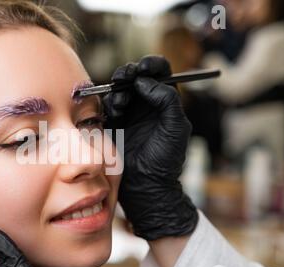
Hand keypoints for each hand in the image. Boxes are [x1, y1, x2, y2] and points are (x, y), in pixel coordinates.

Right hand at [103, 55, 197, 240]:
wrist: (146, 185)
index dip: (152, 65)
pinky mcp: (113, 124)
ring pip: (119, 89)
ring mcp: (128, 113)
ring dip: (118, 91)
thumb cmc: (166, 159)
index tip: (144, 67)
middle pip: (135, 77)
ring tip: (122, 106)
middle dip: (129, 73)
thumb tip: (145, 82)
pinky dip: (110, 105)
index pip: (160, 73)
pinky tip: (116, 115)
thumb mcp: (175, 127)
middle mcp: (146, 104)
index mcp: (164, 102)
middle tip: (126, 77)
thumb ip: (167, 100)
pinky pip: (107, 106)